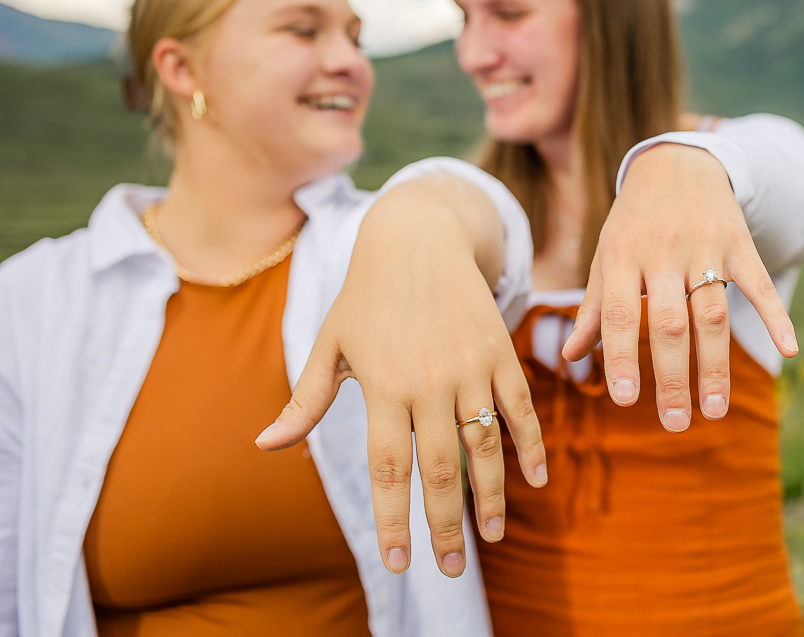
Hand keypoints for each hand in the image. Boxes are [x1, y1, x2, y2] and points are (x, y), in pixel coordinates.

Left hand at [256, 177, 545, 577]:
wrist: (419, 236)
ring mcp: (470, 366)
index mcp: (383, 384)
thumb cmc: (366, 295)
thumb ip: (305, 399)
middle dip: (446, 524)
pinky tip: (535, 479)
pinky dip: (531, 444)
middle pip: (442, 468)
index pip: (390, 468)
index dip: (395, 520)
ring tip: (489, 536)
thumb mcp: (330, 342)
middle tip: (449, 569)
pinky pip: (520, 407)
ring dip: (491, 495)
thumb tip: (266, 446)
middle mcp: (429, 381)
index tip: (399, 563)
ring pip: (485, 444)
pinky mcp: (500, 351)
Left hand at [561, 143, 797, 430]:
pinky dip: (776, 316)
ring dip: (715, 365)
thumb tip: (571, 358)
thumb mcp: (607, 255)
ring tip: (714, 409)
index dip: (623, 357)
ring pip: (712, 313)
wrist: (676, 162)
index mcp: (623, 255)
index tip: (626, 401)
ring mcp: (705, 246)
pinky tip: (789, 350)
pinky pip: (759, 283)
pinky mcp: (739, 242)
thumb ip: (595, 308)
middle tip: (677, 423)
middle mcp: (663, 251)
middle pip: (671, 323)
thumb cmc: (634, 221)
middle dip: (674, 377)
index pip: (622, 314)